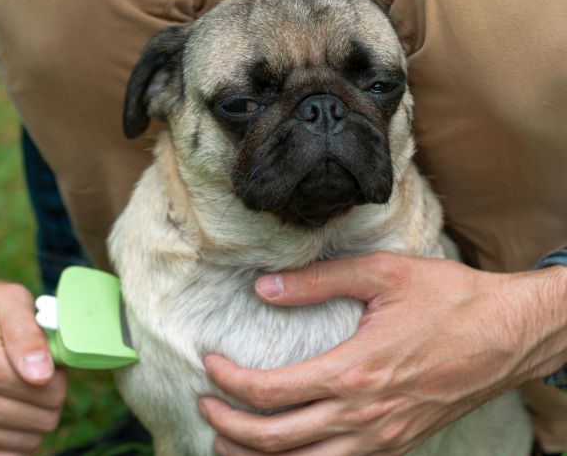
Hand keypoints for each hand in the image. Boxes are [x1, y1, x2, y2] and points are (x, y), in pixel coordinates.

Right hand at [0, 205, 66, 454]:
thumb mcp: (6, 299)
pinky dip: (10, 437)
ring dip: (29, 418)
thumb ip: (29, 333)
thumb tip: (41, 373)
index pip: (50, 391)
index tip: (43, 360)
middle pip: (42, 420)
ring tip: (13, 389)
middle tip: (31, 374)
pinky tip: (0, 408)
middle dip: (47, 397)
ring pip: (27, 442)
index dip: (57, 374)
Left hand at [200, 252, 566, 454]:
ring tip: (228, 442)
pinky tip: (287, 452)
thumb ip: (317, 282)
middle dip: (230, 427)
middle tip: (205, 406)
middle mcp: (363, 417)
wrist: (508, 335)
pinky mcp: (398, 444)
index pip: (269, 392)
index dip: (228, 382)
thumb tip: (264, 287)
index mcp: (353, 373)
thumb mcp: (382, 274)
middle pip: (276, 441)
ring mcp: (382, 438)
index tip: (209, 364)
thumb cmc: (449, 299)